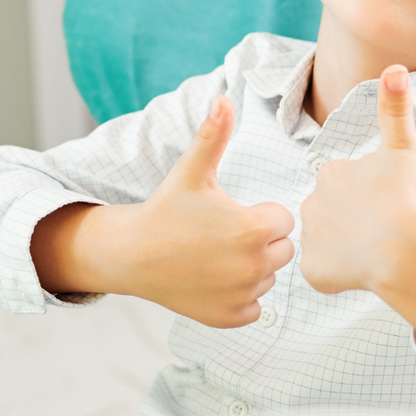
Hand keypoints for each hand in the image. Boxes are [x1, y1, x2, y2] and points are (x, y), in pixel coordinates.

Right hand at [35, 96, 296, 328]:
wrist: (132, 255)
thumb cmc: (166, 210)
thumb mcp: (193, 171)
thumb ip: (214, 135)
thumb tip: (223, 98)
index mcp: (253, 230)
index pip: (283, 219)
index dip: (260, 213)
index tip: (232, 213)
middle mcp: (253, 267)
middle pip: (282, 249)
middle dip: (260, 240)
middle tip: (224, 234)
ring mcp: (242, 296)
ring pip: (268, 277)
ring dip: (251, 268)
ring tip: (216, 255)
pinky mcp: (230, 317)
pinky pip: (255, 306)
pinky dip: (240, 296)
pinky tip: (215, 279)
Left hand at [299, 65, 415, 349]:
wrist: (406, 249)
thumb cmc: (408, 199)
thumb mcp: (404, 149)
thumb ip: (395, 109)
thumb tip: (396, 67)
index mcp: (330, 173)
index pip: (345, 185)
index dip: (368, 196)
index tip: (386, 203)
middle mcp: (312, 203)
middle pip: (334, 214)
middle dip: (354, 222)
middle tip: (382, 228)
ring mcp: (311, 239)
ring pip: (331, 244)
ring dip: (348, 248)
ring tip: (375, 250)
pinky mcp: (315, 271)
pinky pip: (328, 274)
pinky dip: (343, 276)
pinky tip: (365, 270)